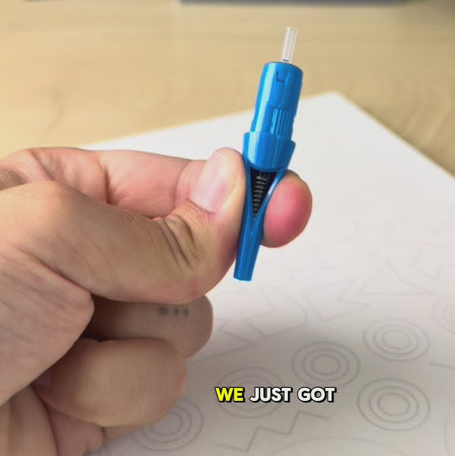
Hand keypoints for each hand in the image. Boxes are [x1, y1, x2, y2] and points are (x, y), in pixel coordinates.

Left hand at [0, 147, 311, 455]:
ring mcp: (102, 323)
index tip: (287, 194)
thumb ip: (157, 226)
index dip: (240, 188)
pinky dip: (111, 391)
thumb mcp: (47, 235)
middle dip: (173, 275)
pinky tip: (54, 388)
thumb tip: (233, 194)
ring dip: (129, 338)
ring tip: (58, 343)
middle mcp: (92, 257)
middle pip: (198, 255)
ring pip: (185, 322)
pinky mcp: (105, 388)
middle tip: (122, 284)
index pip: (182, 182)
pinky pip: (160, 380)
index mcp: (71, 194)